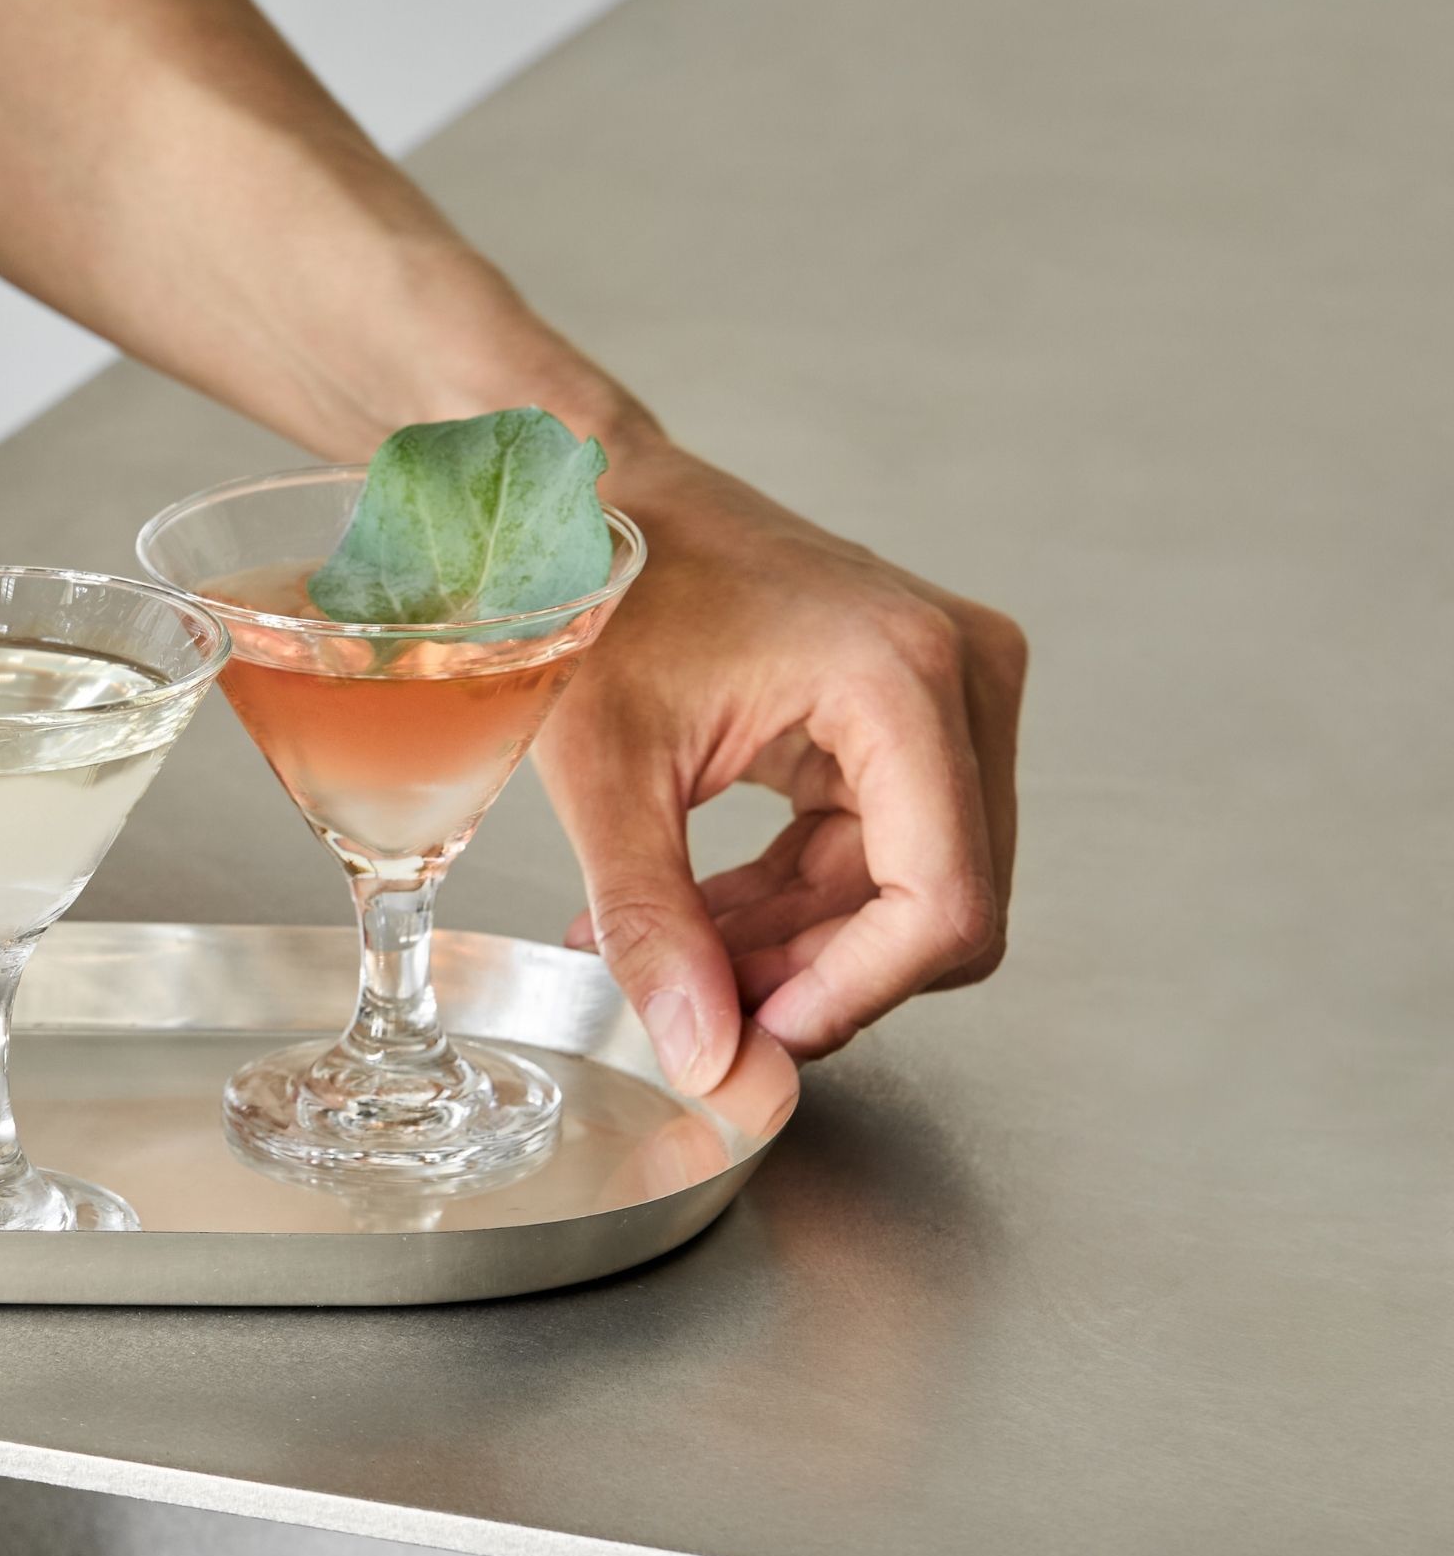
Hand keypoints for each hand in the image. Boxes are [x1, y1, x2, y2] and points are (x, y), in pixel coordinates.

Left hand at [539, 443, 1024, 1092]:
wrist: (595, 498)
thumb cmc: (596, 590)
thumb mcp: (602, 768)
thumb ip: (649, 919)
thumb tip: (704, 1057)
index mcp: (900, 678)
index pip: (943, 901)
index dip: (856, 994)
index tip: (755, 1036)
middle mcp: (960, 677)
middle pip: (941, 905)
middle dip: (821, 975)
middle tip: (696, 1007)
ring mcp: (952, 691)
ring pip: (911, 890)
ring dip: (798, 946)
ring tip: (670, 953)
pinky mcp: (917, 713)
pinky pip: (884, 850)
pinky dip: (798, 900)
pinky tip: (698, 916)